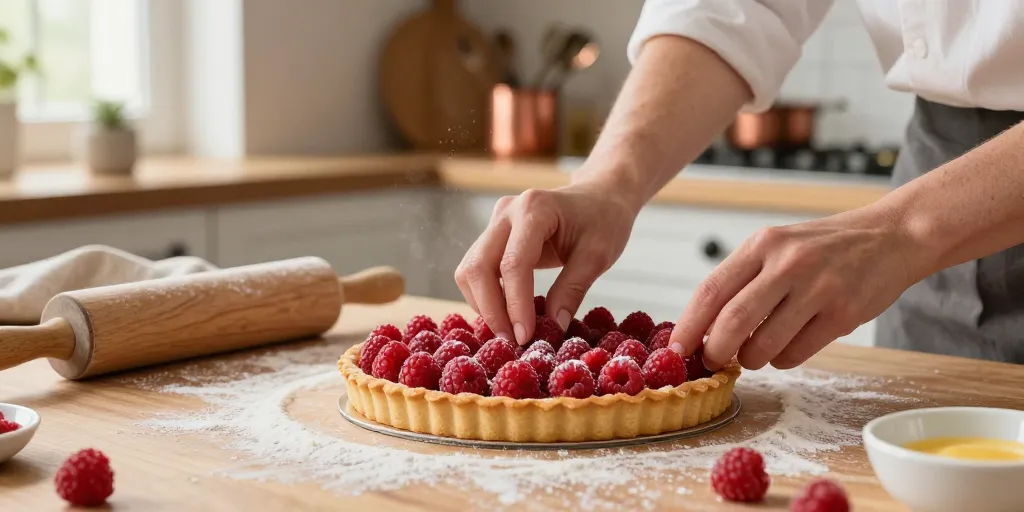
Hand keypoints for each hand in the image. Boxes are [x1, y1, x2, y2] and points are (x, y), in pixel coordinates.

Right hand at [455, 180, 638, 344]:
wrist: (599, 196)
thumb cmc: (603, 221)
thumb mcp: (597, 256)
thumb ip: (572, 290)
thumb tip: (551, 328)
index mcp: (534, 209)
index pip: (513, 264)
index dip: (515, 305)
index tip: (525, 337)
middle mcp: (506, 212)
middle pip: (478, 267)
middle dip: (491, 309)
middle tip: (512, 342)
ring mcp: (495, 221)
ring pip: (470, 270)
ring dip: (484, 305)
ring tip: (509, 332)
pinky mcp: (493, 234)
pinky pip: (477, 269)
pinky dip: (486, 296)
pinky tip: (506, 315)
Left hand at [669, 203, 918, 370]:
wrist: (891, 236)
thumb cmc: (823, 248)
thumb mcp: (777, 247)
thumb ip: (742, 280)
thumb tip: (702, 328)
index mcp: (762, 244)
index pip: (711, 290)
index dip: (689, 324)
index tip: (676, 349)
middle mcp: (788, 263)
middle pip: (732, 322)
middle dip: (715, 351)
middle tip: (712, 361)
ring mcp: (818, 288)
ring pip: (764, 345)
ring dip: (751, 360)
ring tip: (755, 353)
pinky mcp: (844, 314)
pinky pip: (796, 354)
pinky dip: (782, 360)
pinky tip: (786, 348)